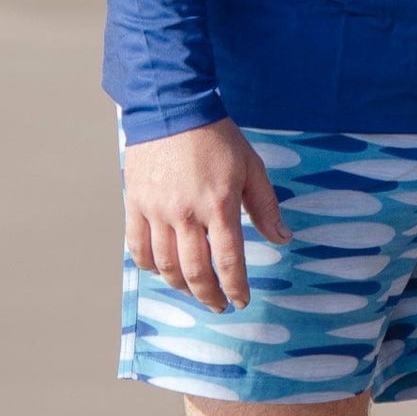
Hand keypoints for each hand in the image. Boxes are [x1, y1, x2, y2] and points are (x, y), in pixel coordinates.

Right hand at [123, 118, 290, 311]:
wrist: (173, 110)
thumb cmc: (217, 138)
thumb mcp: (250, 167)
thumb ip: (265, 206)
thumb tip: (282, 238)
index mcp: (219, 204)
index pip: (228, 259)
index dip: (235, 286)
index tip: (241, 301)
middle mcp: (185, 213)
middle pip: (195, 271)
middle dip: (210, 295)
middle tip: (219, 305)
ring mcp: (156, 211)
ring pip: (165, 265)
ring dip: (182, 286)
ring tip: (196, 292)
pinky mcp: (134, 205)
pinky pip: (138, 248)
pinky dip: (151, 267)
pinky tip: (164, 272)